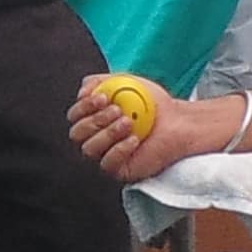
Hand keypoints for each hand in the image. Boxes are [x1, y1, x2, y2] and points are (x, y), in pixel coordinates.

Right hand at [67, 79, 228, 186]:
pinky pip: (107, 165)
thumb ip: (100, 81)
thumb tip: (81, 91)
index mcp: (93, 119)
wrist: (177, 122)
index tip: (103, 97)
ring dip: (107, 133)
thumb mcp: (124, 82)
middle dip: (95, 120)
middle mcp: (95, 139)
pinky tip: (134, 140)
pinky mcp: (119, 170)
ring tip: (128, 122)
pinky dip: (118, 150)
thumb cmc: (151, 104)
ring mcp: (105, 156)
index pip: (74, 116)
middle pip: (77, 134)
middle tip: (117, 109)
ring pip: (89, 149)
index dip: (84, 107)